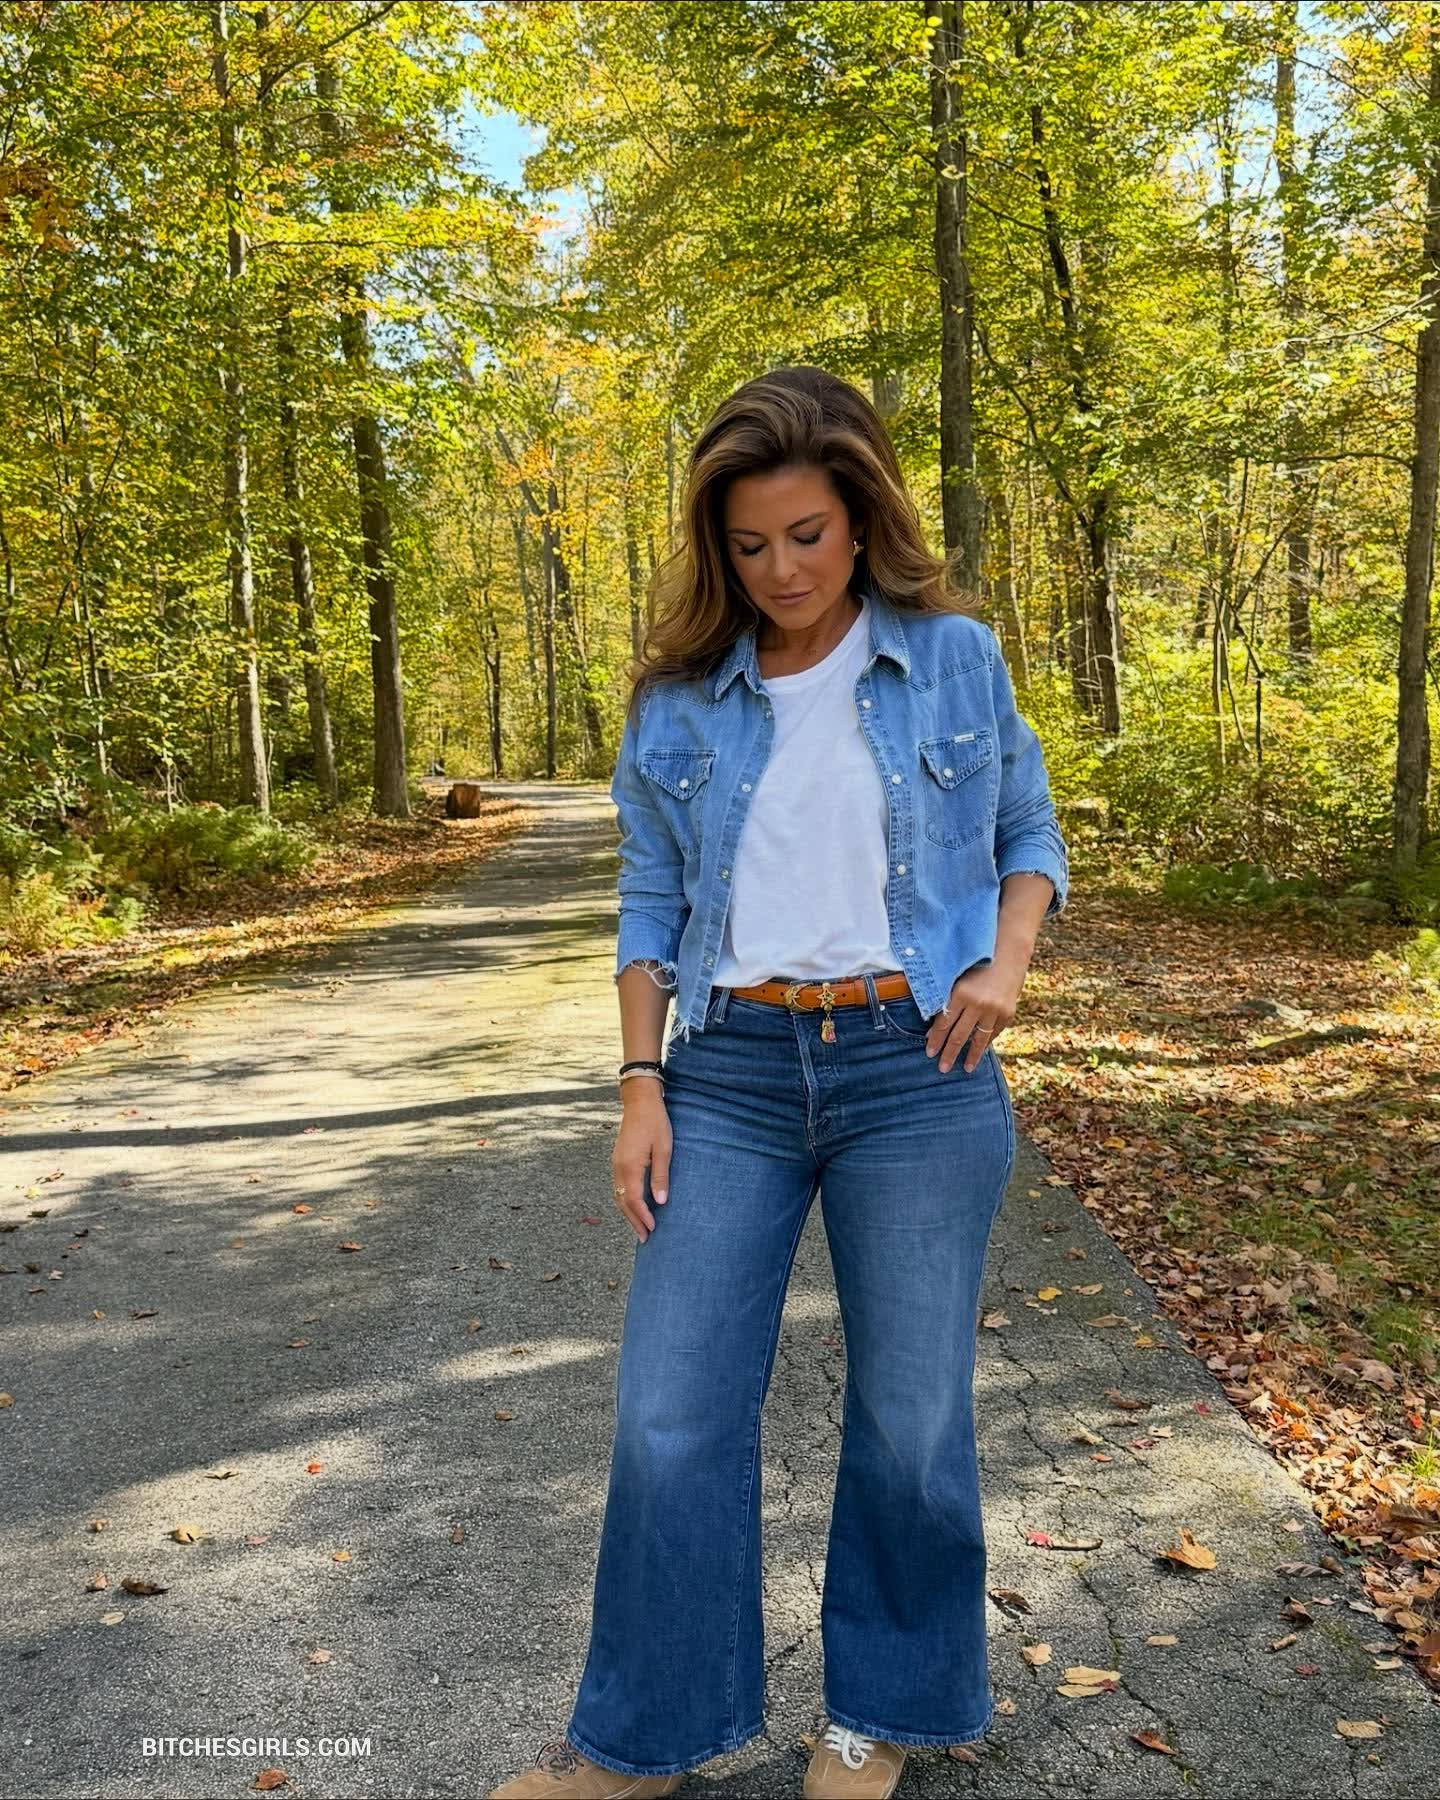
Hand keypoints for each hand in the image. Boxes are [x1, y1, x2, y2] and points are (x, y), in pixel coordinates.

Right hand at [613, 1082, 670, 1242]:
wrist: (639, 1101)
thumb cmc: (655, 1123)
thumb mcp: (664, 1149)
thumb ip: (660, 1176)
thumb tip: (660, 1201)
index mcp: (629, 1167)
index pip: (634, 1200)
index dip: (643, 1217)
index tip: (653, 1230)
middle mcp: (618, 1168)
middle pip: (623, 1202)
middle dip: (634, 1221)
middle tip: (645, 1238)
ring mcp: (616, 1164)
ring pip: (618, 1196)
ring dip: (628, 1213)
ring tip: (639, 1227)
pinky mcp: (618, 1160)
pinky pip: (618, 1187)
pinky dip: (625, 1200)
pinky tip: (634, 1205)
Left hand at [924, 955, 1027, 1073]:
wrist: (1008, 953)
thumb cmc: (977, 963)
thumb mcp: (958, 977)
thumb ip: (948, 999)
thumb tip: (935, 1025)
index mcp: (960, 993)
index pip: (943, 1024)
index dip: (935, 1040)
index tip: (929, 1053)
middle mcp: (977, 1004)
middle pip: (959, 1035)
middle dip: (949, 1053)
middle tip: (942, 1068)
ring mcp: (994, 1009)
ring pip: (979, 1039)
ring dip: (971, 1055)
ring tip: (966, 1069)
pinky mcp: (1008, 1012)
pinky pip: (994, 1032)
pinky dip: (986, 1042)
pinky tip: (980, 1051)